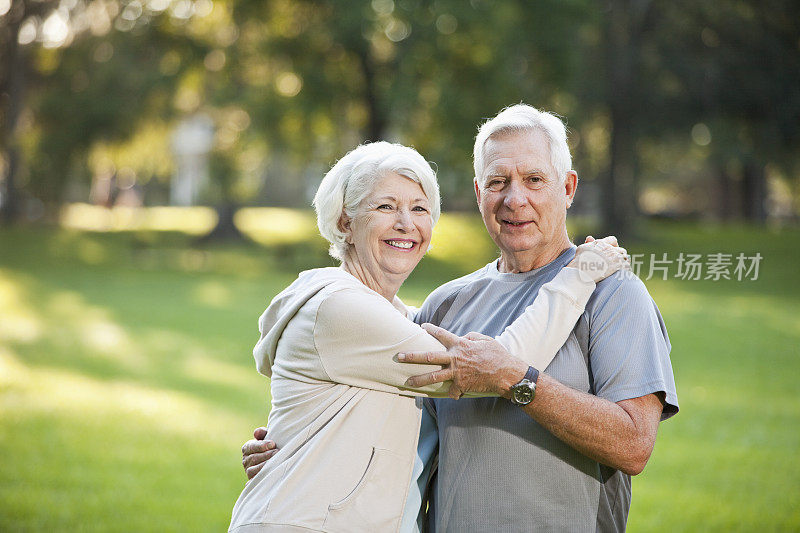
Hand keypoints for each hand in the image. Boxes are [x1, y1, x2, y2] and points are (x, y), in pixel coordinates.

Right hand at [241, 426, 277, 479]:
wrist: (274, 458)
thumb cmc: (270, 446)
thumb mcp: (266, 437)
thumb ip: (262, 433)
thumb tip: (257, 433)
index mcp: (247, 448)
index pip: (251, 446)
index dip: (261, 445)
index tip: (272, 444)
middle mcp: (245, 460)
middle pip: (253, 458)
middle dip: (266, 455)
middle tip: (277, 452)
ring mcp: (248, 471)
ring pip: (253, 470)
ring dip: (265, 466)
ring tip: (276, 461)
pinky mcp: (253, 481)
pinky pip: (254, 482)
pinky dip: (258, 480)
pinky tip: (267, 476)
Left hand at [398, 324, 527, 399]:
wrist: (505, 373)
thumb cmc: (497, 354)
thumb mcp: (484, 339)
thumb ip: (471, 336)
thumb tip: (464, 337)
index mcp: (460, 345)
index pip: (441, 334)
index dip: (431, 329)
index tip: (421, 326)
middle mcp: (455, 358)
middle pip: (429, 357)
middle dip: (413, 356)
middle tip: (400, 356)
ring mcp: (457, 373)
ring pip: (433, 376)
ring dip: (419, 379)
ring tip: (408, 381)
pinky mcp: (462, 385)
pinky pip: (452, 391)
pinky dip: (451, 393)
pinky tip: (451, 395)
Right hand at [567, 235, 629, 281]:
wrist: (581, 272)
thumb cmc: (579, 261)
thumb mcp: (582, 248)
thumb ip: (588, 243)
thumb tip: (590, 238)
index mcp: (602, 243)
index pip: (613, 240)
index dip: (613, 245)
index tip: (612, 250)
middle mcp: (610, 249)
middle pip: (621, 250)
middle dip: (619, 255)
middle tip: (616, 261)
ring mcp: (615, 258)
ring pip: (625, 258)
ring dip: (623, 262)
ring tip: (620, 268)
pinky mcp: (618, 266)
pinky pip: (627, 266)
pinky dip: (626, 269)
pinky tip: (622, 273)